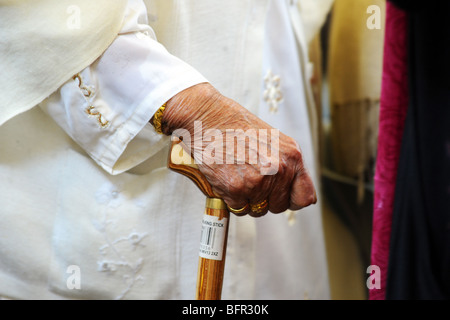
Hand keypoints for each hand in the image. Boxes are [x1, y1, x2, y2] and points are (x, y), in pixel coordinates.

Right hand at [161, 83, 316, 216]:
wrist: (208, 116)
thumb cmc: (237, 126)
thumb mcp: (274, 140)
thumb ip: (289, 166)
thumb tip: (306, 198)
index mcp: (293, 157)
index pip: (305, 198)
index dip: (291, 200)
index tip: (281, 197)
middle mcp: (280, 170)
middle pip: (279, 206)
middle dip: (265, 199)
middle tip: (250, 179)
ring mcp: (258, 181)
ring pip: (257, 210)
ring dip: (247, 200)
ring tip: (237, 176)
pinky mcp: (236, 189)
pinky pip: (239, 208)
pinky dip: (231, 199)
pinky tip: (227, 178)